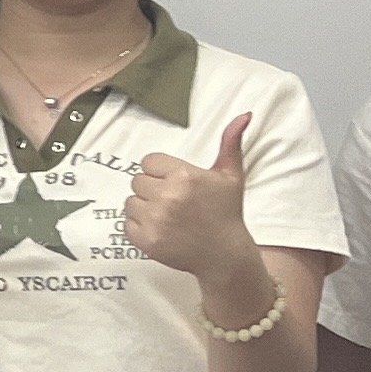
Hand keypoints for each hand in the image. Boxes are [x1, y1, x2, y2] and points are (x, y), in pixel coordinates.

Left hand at [124, 113, 259, 279]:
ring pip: (130, 202)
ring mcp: (155, 220)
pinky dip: (139, 227)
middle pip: (137, 181)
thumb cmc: (226, 214)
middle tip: (174, 202)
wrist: (225, 256)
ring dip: (144, 208)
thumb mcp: (231, 176)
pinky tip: (161, 229)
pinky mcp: (146, 240)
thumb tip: (244, 115)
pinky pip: (127, 224)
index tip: (176, 184)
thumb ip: (231, 143)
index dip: (161, 172)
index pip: (149, 162)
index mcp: (184, 176)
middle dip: (153, 190)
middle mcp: (168, 196)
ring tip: (168, 216)